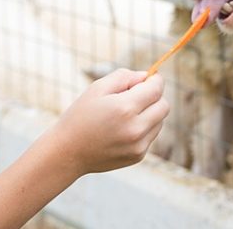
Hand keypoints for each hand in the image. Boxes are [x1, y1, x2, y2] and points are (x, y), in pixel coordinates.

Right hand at [48, 69, 168, 174]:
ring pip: (159, 122)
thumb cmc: (80, 116)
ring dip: (149, 113)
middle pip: (164, 106)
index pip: (156, 89)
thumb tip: (145, 76)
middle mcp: (136, 128)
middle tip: (136, 95)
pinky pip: (151, 136)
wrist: (68, 152)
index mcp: (125, 108)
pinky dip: (143, 129)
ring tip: (125, 115)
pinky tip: (122, 130)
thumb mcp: (97, 88)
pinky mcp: (138, 156)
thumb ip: (124, 77)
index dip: (154, 80)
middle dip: (154, 97)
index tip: (148, 78)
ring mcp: (138, 145)